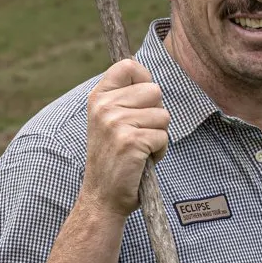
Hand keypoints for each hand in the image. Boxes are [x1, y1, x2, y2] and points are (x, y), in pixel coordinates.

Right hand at [82, 58, 168, 218]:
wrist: (102, 196)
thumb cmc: (114, 158)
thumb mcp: (109, 121)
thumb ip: (125, 98)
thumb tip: (151, 81)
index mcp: (98, 97)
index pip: (129, 66)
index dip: (144, 80)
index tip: (141, 101)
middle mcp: (104, 106)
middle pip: (154, 90)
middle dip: (155, 114)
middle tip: (139, 133)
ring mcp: (116, 123)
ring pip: (162, 115)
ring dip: (158, 135)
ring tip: (139, 149)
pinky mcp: (131, 141)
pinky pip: (163, 137)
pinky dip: (159, 152)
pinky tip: (142, 161)